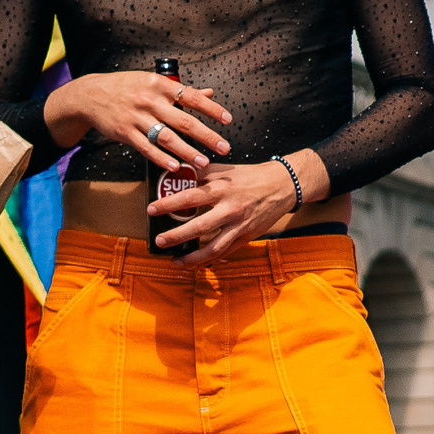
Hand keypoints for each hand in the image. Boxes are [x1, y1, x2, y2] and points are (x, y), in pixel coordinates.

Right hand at [44, 70, 230, 168]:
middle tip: (224, 147)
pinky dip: (161, 158)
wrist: (89, 94)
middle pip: (183, 121)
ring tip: (204, 161)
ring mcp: (136, 117)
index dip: (211, 109)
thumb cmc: (127, 88)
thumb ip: (182, 91)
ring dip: (187, 151)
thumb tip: (210, 93)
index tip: (228, 120)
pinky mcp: (124, 132)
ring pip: (166, 137)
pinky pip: (146, 148)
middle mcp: (149, 100)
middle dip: (206, 136)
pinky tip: (175, 166)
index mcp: (159, 85)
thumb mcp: (153, 82)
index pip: (191, 97)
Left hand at [149, 158, 302, 263]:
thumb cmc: (250, 177)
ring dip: (193, 256)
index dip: (168, 204)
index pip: (189, 198)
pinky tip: (197, 263)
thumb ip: (199, 174)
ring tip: (176, 261)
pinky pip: (226, 251)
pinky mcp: (247, 236)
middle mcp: (230, 209)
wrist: (282, 186)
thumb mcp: (223, 170)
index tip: (151, 209)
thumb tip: (174, 177)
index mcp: (221, 189)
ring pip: (214, 246)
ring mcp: (240, 225)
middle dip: (177, 236)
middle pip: (199, 226)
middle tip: (159, 241)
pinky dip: (210, 259)